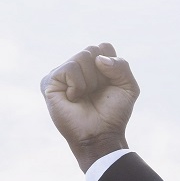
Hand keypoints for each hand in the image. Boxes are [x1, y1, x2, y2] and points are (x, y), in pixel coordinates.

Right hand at [41, 43, 139, 171]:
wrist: (101, 134)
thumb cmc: (114, 112)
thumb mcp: (128, 86)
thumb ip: (121, 66)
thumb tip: (99, 59)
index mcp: (94, 64)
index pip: (104, 46)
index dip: (113, 66)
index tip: (110, 84)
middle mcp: (76, 66)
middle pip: (93, 50)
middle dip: (102, 74)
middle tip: (96, 92)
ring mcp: (62, 73)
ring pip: (82, 57)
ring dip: (90, 81)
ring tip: (85, 96)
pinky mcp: (49, 81)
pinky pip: (69, 68)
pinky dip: (78, 85)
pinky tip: (74, 98)